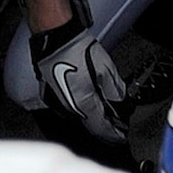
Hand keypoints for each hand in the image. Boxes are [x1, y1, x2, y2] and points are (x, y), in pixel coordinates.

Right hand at [30, 15, 129, 145]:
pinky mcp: (50, 94)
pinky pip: (69, 106)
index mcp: (83, 105)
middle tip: (116, 121)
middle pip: (90, 123)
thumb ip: (115, 91)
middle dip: (104, 123)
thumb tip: (121, 104)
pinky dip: (80, 106)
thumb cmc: (76, 49)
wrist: (54, 37)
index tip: (121, 135)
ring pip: (79, 116)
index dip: (114, 134)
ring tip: (104, 108)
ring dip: (92, 114)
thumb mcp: (106, 69)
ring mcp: (57, 102)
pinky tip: (87, 97)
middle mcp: (68, 108)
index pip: (101, 129)